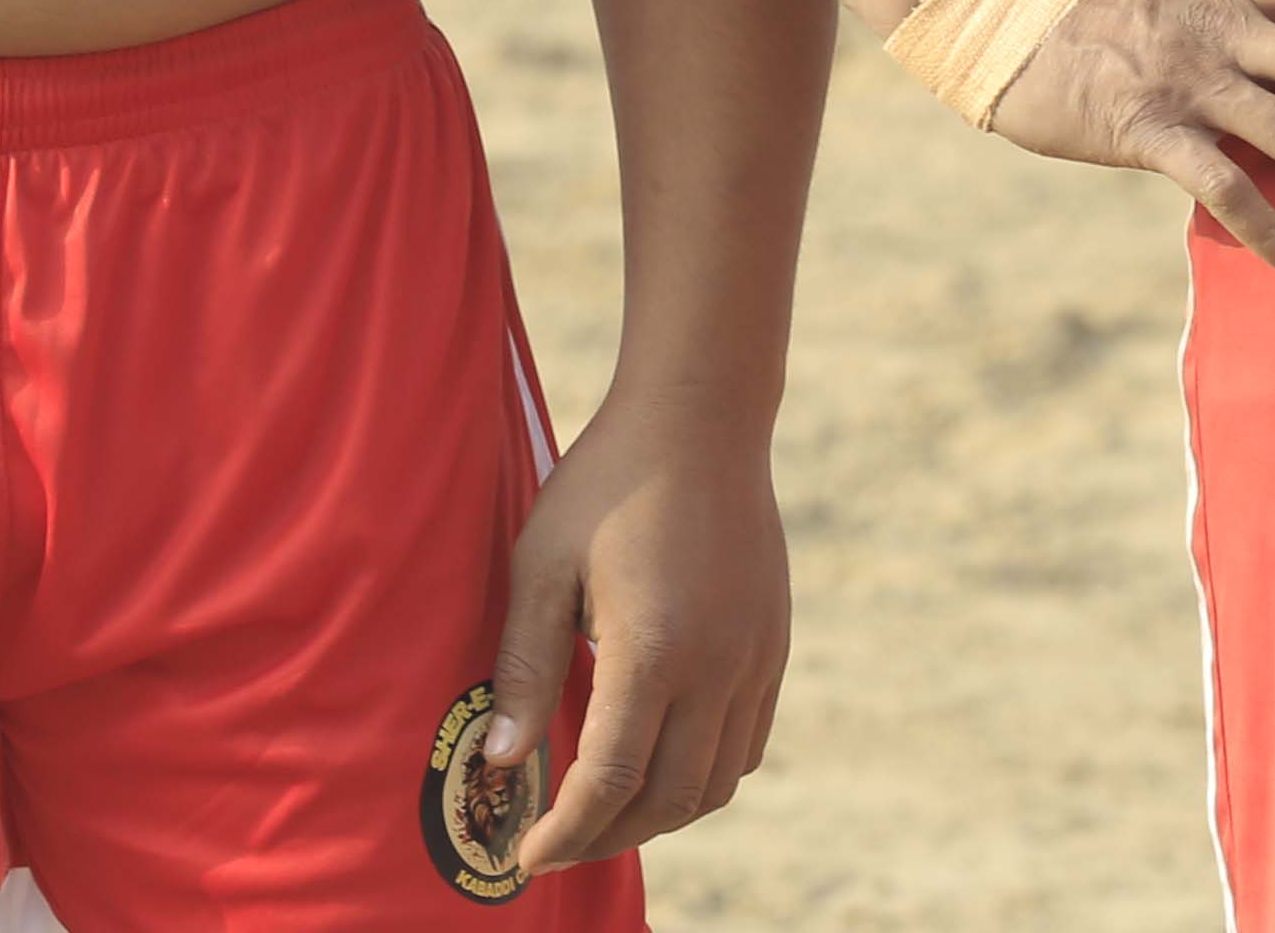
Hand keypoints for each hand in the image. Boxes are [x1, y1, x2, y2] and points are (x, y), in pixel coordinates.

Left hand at [480, 382, 789, 879]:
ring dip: (660, 814)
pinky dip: (705, 776)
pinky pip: (746, 744)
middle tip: (557, 843)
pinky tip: (661, 763)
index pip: (610, 782)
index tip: (527, 856)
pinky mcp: (773, 646)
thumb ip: (525, 668)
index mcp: (653, 651)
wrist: (700, 417)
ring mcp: (755, 659)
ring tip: (606, 815)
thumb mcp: (542, 565)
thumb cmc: (606, 484)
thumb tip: (501, 763)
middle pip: (668, 799)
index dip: (567, 833)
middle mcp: (717, 667)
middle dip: (608, 837)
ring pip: (717, 782)